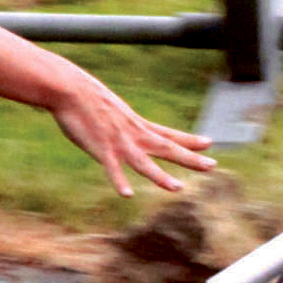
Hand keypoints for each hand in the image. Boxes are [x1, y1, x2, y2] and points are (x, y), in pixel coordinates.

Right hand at [46, 69, 217, 196]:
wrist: (69, 88)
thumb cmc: (86, 98)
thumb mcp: (112, 109)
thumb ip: (122, 122)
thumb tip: (126, 126)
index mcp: (137, 125)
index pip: (169, 134)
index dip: (190, 139)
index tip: (210, 142)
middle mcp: (133, 134)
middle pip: (167, 148)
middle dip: (190, 158)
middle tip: (213, 166)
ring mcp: (118, 142)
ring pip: (144, 163)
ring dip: (161, 177)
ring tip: (179, 188)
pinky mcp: (100, 148)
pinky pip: (112, 168)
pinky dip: (119, 181)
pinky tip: (128, 194)